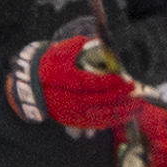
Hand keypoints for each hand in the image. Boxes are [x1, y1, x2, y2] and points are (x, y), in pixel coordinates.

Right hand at [6, 36, 136, 131]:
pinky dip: (112, 121)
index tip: (128, 79)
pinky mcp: (75, 121)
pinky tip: (124, 116)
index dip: (113, 83)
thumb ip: (77, 47)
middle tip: (137, 91)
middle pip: (103, 101)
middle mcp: (71, 99)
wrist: (30, 87)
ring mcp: (73, 113)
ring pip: (102, 115)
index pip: (95, 83)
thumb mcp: (59, 52)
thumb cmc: (47, 66)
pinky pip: (97, 123)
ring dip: (122, 111)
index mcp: (68, 81)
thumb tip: (96, 42)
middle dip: (122, 97)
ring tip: (137, 105)